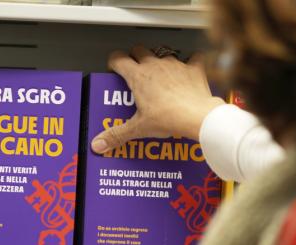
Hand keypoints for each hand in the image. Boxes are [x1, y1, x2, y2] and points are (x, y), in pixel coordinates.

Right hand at [91, 46, 224, 154]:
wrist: (196, 116)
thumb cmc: (168, 118)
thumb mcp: (138, 128)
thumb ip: (116, 135)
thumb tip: (99, 144)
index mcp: (138, 76)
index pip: (118, 59)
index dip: (114, 63)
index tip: (114, 69)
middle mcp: (155, 65)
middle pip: (139, 50)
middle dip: (135, 57)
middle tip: (135, 71)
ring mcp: (175, 64)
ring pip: (163, 52)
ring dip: (160, 60)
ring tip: (160, 73)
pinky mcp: (193, 69)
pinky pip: (193, 57)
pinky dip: (191, 61)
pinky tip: (189, 69)